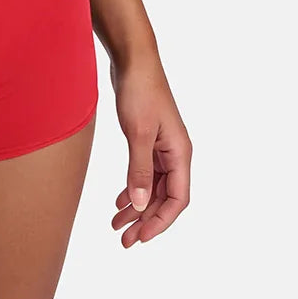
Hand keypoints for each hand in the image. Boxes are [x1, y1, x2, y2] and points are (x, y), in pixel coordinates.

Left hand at [109, 54, 190, 246]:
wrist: (132, 58)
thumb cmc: (139, 90)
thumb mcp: (137, 132)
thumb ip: (139, 170)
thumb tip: (141, 206)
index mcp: (180, 153)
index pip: (178, 199)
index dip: (161, 222)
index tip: (141, 238)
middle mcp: (175, 152)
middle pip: (165, 197)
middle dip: (146, 220)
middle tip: (124, 240)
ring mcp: (162, 145)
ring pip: (153, 187)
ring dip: (137, 207)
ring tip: (116, 226)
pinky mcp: (147, 138)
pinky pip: (144, 173)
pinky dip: (133, 188)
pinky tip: (119, 201)